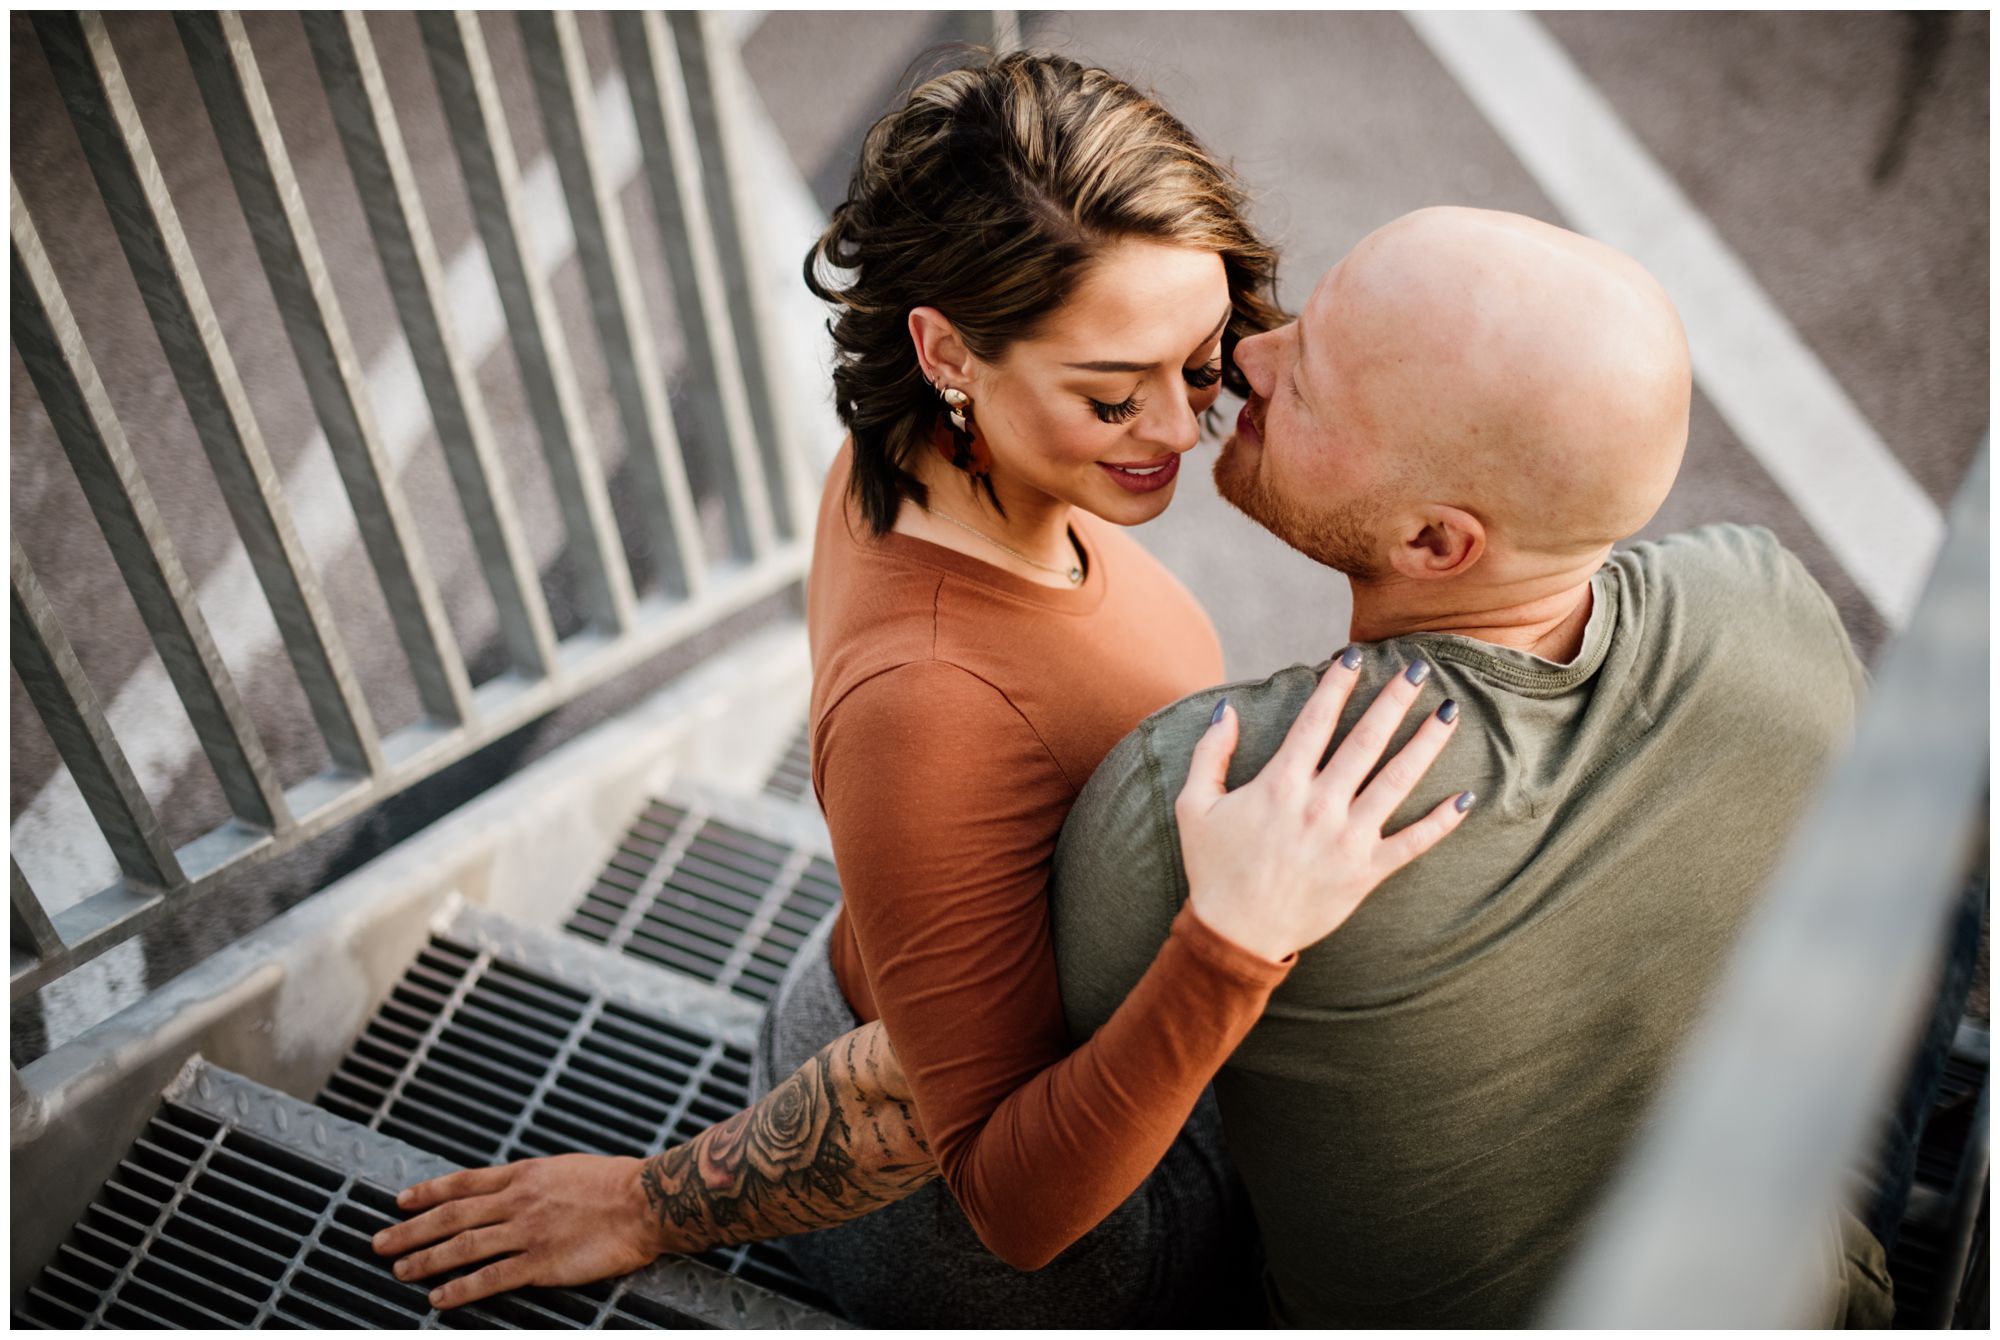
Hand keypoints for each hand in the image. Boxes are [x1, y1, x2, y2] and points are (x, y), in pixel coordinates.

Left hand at [372, 1154, 662, 1309]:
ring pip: (462, 1247)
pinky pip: (491, 1278)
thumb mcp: (565, 1168)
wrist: (645, 1201)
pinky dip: (460, 1289)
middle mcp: (517, 1201)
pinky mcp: (540, 1263)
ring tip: (400, 1270)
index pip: (463, 1183)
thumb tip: (510, 1189)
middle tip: (379, 1242)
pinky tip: (439, 1299)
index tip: (401, 1200)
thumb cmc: (614, 1184)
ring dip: (426, 1260)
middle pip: (451, 1216)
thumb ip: (534, 1181)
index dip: (428, 1193)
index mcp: (524, 1174)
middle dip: (411, 1230)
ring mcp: (526, 1232)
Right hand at [1176, 656, 1470, 961]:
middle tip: (1420, 669)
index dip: (1338, 683)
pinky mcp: (1367, 873)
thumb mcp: (1193, 805)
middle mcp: (1320, 805)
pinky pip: (1413, 843)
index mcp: (1280, 784)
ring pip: (1397, 782)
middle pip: (1366, 740)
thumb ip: (1209, 753)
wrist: (1234, 934)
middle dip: (1395, 700)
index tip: (1356, 654)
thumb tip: (1226, 709)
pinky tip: (1466, 796)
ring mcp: (1348, 839)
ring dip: (1426, 744)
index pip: (1316, 720)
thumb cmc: (1212, 868)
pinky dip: (1442, 821)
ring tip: (1450, 712)